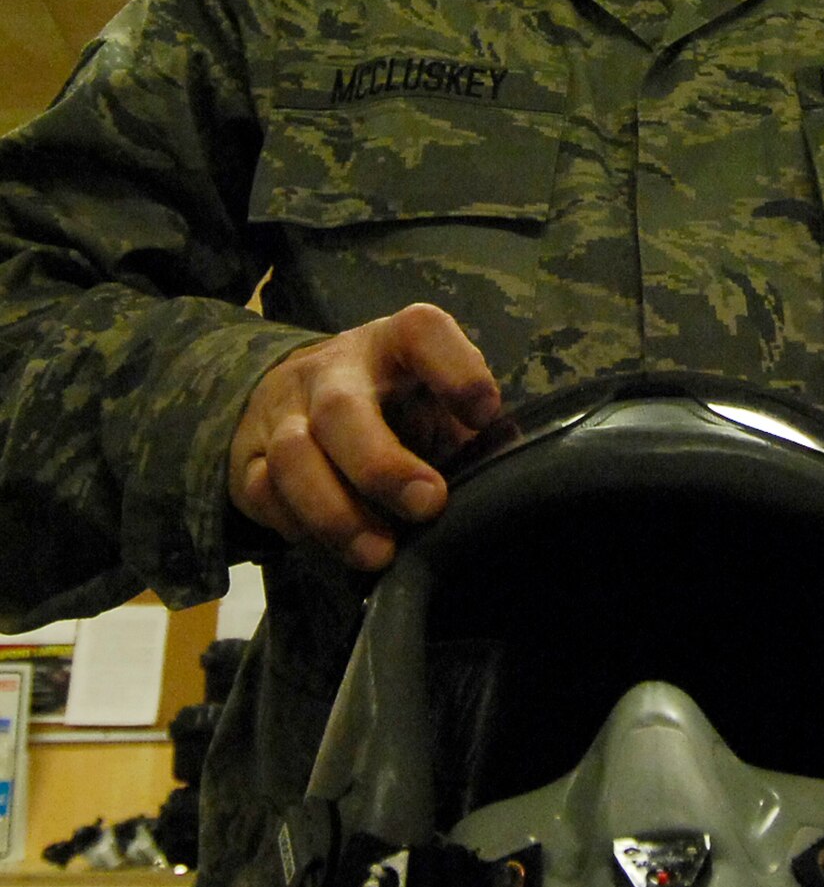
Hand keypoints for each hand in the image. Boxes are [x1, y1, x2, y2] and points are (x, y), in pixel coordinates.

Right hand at [229, 303, 500, 571]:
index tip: (483, 413)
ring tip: (380, 555)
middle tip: (428, 506)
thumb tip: (512, 469)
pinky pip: (263, 494)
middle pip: (342, 409)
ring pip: (293, 456)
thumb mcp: (438, 403)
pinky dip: (299, 528)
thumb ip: (470, 433)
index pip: (421, 331)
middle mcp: (335, 370)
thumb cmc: (397, 406)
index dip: (454, 369)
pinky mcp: (249, 457)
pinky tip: (337, 550)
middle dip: (382, 466)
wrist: (303, 397)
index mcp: (394, 345)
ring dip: (336, 514)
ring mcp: (284, 411)